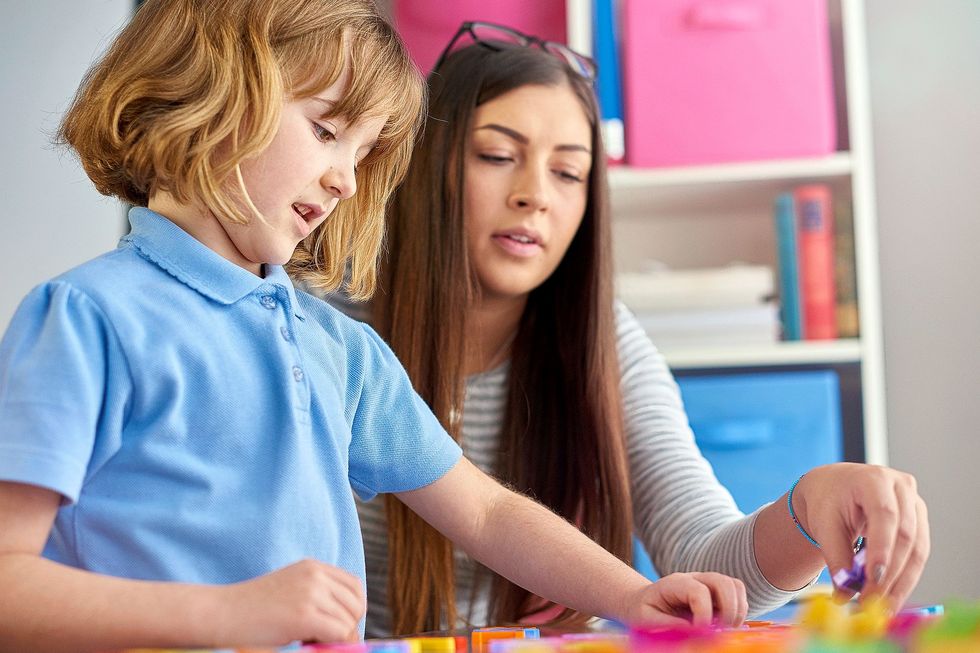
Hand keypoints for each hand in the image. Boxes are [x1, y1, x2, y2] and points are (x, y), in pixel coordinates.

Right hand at [212, 559, 364, 645]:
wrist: (221, 613)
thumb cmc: (252, 609)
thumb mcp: (291, 591)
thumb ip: (318, 597)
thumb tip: (349, 626)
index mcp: (313, 567)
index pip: (354, 587)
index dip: (351, 610)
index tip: (336, 627)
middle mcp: (315, 575)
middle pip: (355, 605)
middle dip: (347, 627)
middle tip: (323, 639)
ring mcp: (311, 593)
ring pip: (349, 622)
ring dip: (337, 638)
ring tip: (311, 641)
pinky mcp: (304, 615)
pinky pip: (339, 633)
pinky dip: (333, 645)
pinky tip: (308, 644)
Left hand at [625, 572, 747, 627]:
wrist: (643, 602)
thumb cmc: (644, 611)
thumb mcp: (646, 619)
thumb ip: (668, 625)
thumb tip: (693, 631)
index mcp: (675, 583)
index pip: (698, 591)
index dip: (704, 614)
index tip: (701, 632)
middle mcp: (695, 579)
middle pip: (723, 582)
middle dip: (729, 609)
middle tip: (721, 631)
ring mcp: (708, 584)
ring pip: (735, 586)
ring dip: (738, 610)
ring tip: (726, 629)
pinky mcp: (716, 594)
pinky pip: (738, 597)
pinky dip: (739, 612)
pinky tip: (726, 626)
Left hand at [793, 463, 929, 607]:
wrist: (834, 487)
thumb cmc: (827, 500)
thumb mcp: (824, 525)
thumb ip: (836, 558)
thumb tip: (845, 594)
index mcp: (873, 480)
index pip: (884, 515)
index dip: (882, 548)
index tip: (873, 579)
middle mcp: (901, 487)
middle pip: (904, 535)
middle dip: (889, 573)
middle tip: (872, 601)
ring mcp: (915, 504)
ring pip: (917, 549)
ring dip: (901, 582)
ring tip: (882, 606)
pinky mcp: (920, 522)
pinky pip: (918, 553)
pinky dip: (904, 577)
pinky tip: (891, 596)